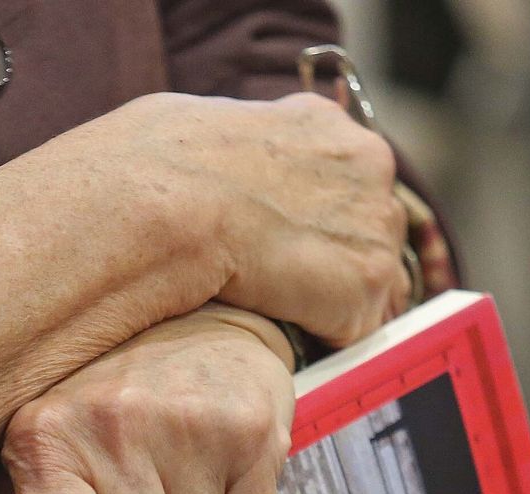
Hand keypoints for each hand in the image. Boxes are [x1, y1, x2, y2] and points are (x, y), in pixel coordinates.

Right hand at [60, 92, 412, 346]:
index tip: (281, 244)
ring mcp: (374, 221)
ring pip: (366, 279)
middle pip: (368, 228)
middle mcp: (364, 162)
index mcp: (320, 123)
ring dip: (327, 301)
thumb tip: (225, 172)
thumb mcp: (197, 131)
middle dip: (331, 260)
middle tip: (278, 284)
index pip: (341, 180)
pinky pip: (355, 325)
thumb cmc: (155, 170)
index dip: (312, 220)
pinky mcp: (368, 280)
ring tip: (271, 306)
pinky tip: (278, 325)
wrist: (165, 204)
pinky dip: (322, 335)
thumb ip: (239, 153)